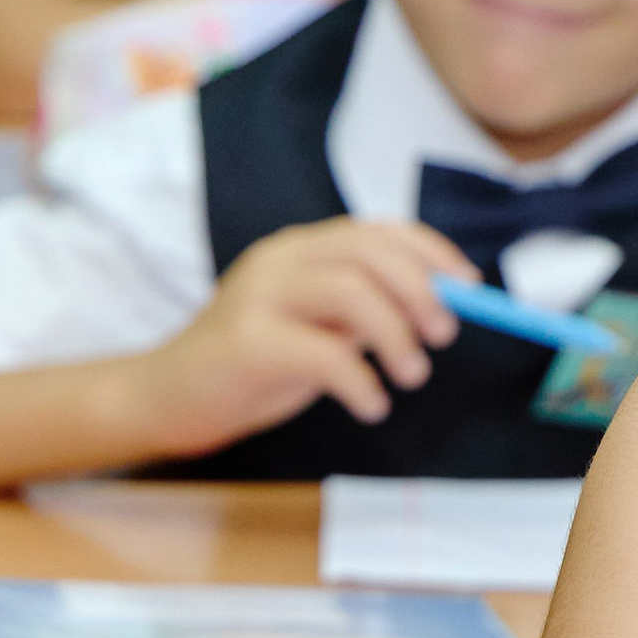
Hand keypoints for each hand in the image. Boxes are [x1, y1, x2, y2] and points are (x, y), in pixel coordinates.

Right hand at [129, 217, 470, 456]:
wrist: (167, 396)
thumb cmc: (253, 365)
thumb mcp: (319, 328)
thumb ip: (366, 312)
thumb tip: (441, 306)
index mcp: (301, 249)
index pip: (378, 230)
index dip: (432, 253)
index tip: (470, 286)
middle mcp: (280, 259)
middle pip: (369, 252)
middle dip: (422, 290)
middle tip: (444, 335)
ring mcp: (259, 295)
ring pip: (351, 290)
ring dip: (397, 334)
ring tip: (413, 374)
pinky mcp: (247, 341)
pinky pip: (324, 352)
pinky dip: (362, 380)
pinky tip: (372, 406)